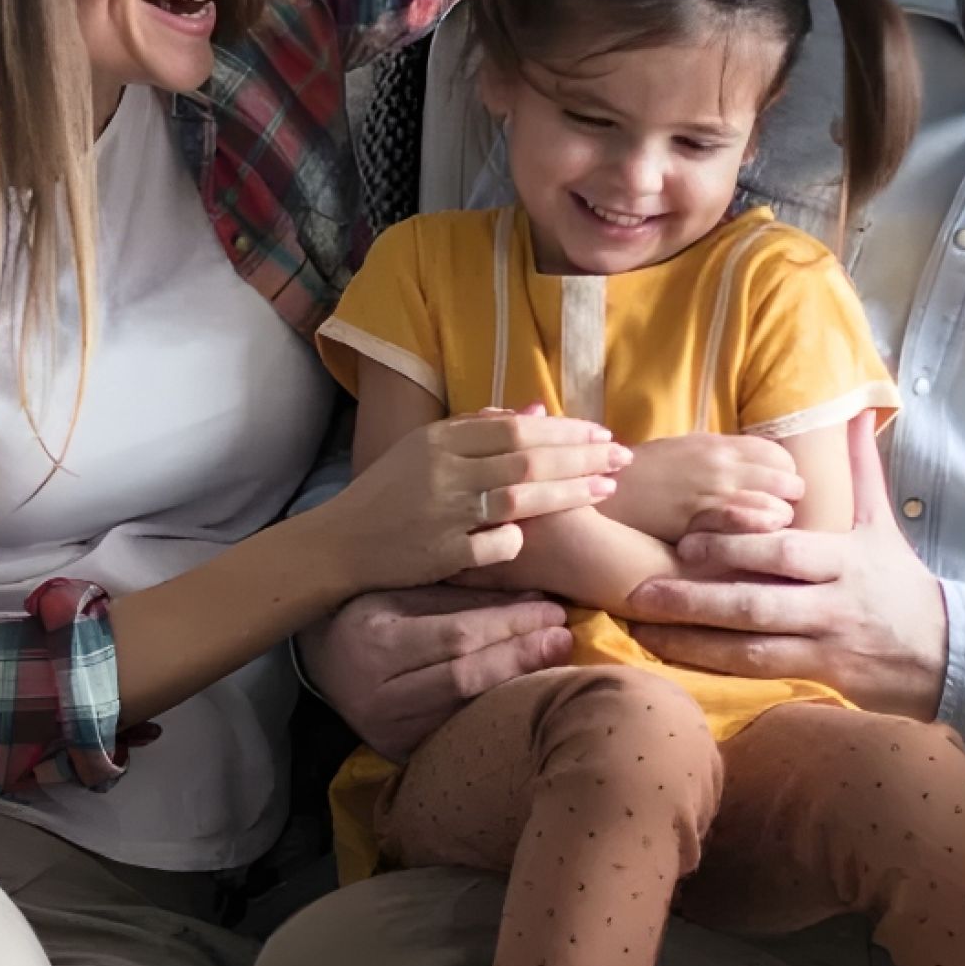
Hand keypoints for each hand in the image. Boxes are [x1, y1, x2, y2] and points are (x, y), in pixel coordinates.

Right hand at [301, 586, 575, 760]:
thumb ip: (462, 594)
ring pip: (465, 709)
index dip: (509, 624)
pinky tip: (528, 690)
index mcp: (375, 645)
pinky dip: (496, 708)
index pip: (456, 637)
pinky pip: (457, 729)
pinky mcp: (400, 754)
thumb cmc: (368, 612)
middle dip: (522, 654)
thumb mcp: (403, 590)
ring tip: (557, 659)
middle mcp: (378, 698)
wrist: (322, 660)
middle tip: (565, 635)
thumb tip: (535, 594)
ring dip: (517, 683)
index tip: (552, 608)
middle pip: (466, 678)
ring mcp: (388, 733)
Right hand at [325, 409, 626, 588]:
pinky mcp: (443, 553)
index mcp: (441, 439)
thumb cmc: (391, 493)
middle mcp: (443, 471)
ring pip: (521, 498)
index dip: (565, 431)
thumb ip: (479, 428)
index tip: (602, 433)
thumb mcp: (426, 449)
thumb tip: (537, 412)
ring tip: (609, 488)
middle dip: (582, 457)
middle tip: (622, 457)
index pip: (517, 427)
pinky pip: (499, 544)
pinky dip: (523, 538)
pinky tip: (549, 536)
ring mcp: (444, 513)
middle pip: (528, 458)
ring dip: (570, 493)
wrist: (341, 542)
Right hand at [599, 433, 803, 541]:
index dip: (784, 478)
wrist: (607, 494)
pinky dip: (759, 539)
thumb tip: (758, 466)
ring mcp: (715, 496)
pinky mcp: (704, 525)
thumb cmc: (645, 474)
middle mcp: (724, 466)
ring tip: (765, 537)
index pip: (781, 458)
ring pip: (778, 510)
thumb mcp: (687, 450)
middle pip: (788, 483)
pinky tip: (749, 548)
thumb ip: (723, 456)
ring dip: (777, 524)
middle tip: (777, 519)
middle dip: (787, 502)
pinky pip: (751, 530)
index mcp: (721, 445)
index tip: (778, 493)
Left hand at [623, 409, 946, 719]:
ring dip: (692, 641)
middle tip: (643, 588)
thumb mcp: (881, 526)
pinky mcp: (818, 677)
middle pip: (757, 602)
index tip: (687, 541)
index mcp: (843, 560)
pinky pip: (758, 674)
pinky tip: (674, 658)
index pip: (785, 551)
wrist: (945, 652)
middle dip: (697, 598)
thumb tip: (856, 414)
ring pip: (750, 647)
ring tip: (641, 628)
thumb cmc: (901, 583)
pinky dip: (714, 667)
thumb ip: (860, 471)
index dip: (736, 547)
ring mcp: (823, 646)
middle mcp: (830, 604)